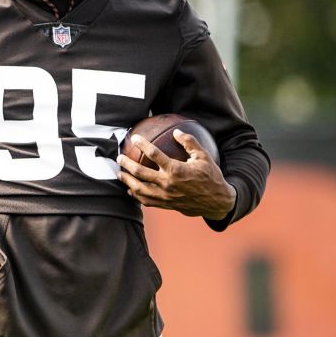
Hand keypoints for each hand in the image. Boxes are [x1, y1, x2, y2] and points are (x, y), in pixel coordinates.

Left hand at [117, 129, 235, 219]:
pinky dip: (136, 195)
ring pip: (139, 189)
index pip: (154, 154)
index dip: (142, 144)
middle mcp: (167, 183)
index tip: (134, 138)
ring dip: (127, 181)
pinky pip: (146, 201)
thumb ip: (189, 142)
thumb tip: (176, 131)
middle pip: (140, 172)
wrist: (216, 202)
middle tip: (119, 157)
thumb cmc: (210, 176)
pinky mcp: (165, 205)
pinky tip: (131, 190)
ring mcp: (165, 196)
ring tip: (119, 174)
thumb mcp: (203, 156)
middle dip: (126, 164)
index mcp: (176, 169)